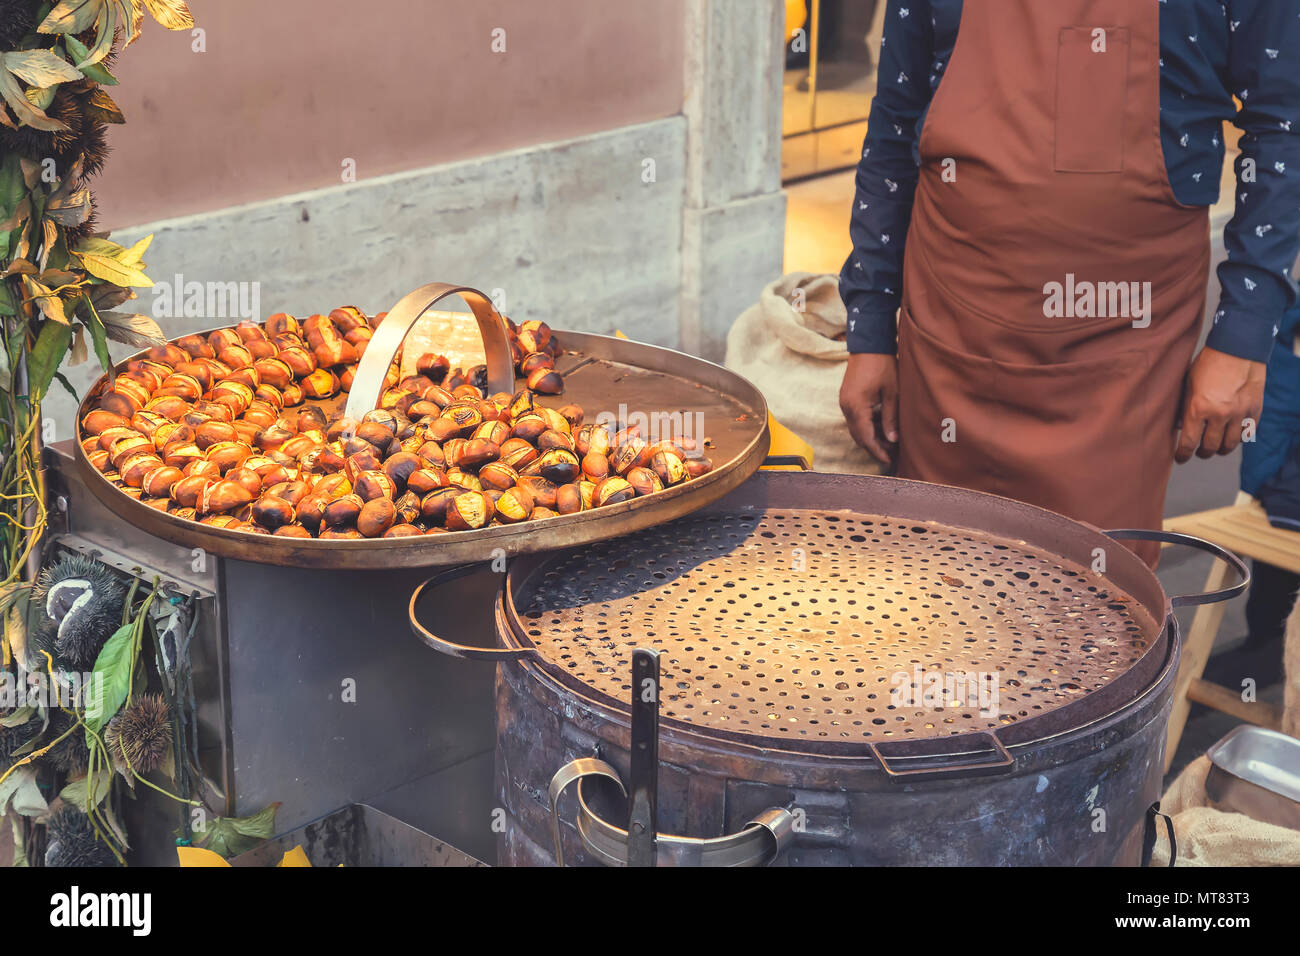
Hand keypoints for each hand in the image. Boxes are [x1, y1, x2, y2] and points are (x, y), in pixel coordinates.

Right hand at [840, 353, 898, 464]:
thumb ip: (891, 417)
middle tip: (892, 454)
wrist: (869, 344)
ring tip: (889, 442)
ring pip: (856, 428)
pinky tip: (881, 428)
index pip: (865, 437)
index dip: (877, 451)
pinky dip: (867, 426)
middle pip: (858, 436)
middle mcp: (846, 407)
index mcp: (856, 406)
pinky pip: (856, 418)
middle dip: (875, 447)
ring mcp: (844, 402)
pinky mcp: (847, 398)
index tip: (889, 460)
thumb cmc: (883, 365)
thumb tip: (893, 439)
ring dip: (871, 437)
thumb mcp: (892, 393)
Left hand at [1174, 347, 1266, 462]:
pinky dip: (1238, 437)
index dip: (1183, 454)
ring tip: (1216, 447)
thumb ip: (1185, 407)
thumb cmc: (1208, 363)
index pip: (1188, 441)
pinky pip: (1247, 433)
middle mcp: (1219, 414)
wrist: (1238, 347)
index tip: (1181, 458)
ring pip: (1230, 444)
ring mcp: (1239, 413)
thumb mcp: (1188, 384)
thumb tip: (1180, 426)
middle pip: (1210, 446)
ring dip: (1221, 449)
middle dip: (1203, 452)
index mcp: (1198, 408)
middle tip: (1200, 452)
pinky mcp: (1254, 409)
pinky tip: (1232, 435)